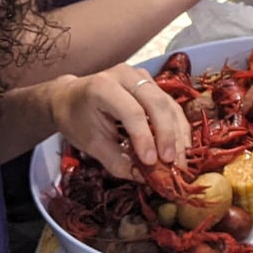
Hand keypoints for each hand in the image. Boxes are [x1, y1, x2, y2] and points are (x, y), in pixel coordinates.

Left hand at [52, 66, 190, 179]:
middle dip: (167, 135)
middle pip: (156, 103)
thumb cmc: (76, 120)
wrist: (69, 98)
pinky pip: (170, 105)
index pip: (132, 111)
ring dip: (178, 133)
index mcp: (103, 86)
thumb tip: (145, 177)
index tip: (151, 162)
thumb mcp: (91, 144)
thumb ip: (117, 161)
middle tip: (172, 162)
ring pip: (168, 104)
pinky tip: (182, 147)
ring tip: (180, 159)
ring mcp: (141, 77)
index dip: (144, 138)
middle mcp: (125, 75)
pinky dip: (178, 127)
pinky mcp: (152, 84)